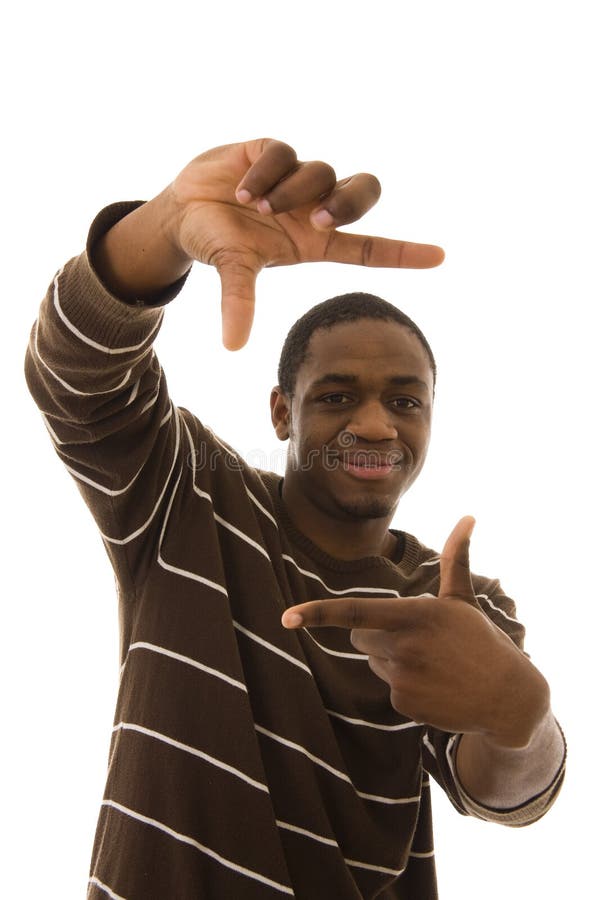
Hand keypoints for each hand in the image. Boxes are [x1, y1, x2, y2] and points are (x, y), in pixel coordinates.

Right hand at [168, 138, 444, 348]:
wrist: (182, 213)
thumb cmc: (218, 243)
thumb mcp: (232, 271)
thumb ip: (239, 303)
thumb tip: (232, 346)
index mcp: (315, 242)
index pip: (370, 248)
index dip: (404, 252)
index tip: (441, 257)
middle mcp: (313, 208)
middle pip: (363, 192)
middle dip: (349, 203)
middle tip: (318, 219)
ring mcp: (296, 179)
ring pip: (321, 172)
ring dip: (289, 193)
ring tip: (254, 208)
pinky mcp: (273, 151)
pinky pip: (284, 153)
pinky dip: (265, 174)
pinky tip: (242, 190)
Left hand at [282, 517, 548, 745]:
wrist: (507, 697)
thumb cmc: (480, 639)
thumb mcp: (463, 600)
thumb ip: (456, 558)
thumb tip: (468, 516)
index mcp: (415, 614)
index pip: (356, 612)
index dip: (318, 613)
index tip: (286, 617)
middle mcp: (405, 646)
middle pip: (361, 636)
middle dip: (378, 635)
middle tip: (419, 641)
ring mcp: (403, 678)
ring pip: (374, 662)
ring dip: (393, 662)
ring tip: (432, 665)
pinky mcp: (404, 704)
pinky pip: (388, 689)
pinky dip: (405, 687)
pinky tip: (435, 686)